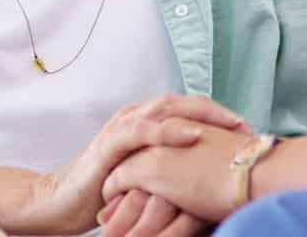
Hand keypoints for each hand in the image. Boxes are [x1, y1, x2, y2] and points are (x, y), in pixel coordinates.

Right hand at [26, 94, 246, 233]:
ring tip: (229, 124)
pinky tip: (193, 135)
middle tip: (245, 125)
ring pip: (166, 108)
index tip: (246, 130)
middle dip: (217, 111)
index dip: (218, 115)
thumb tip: (209, 174)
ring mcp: (121, 127)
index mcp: (144, 122)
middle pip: (183, 102)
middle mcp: (135, 117)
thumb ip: (169, 167)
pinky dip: (169, 131)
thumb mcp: (146, 178)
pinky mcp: (109, 144)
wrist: (60, 204)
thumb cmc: (105, 192)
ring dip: (201, 114)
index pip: (188, 108)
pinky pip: (143, 131)